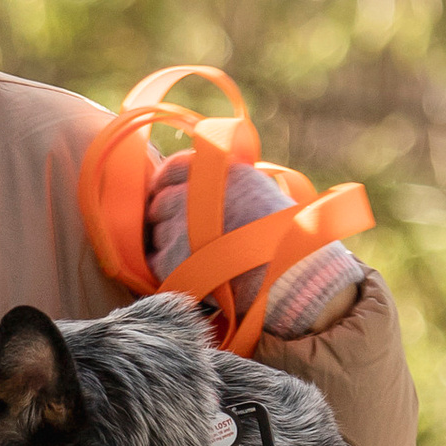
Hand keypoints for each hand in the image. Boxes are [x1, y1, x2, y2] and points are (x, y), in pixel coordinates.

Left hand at [145, 150, 362, 338]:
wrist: (290, 278)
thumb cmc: (285, 239)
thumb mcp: (259, 190)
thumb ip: (225, 184)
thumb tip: (200, 185)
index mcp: (219, 173)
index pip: (174, 167)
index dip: (169, 183)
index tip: (174, 195)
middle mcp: (195, 194)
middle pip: (160, 200)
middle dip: (168, 215)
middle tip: (189, 235)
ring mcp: (179, 226)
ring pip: (157, 231)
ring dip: (169, 242)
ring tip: (200, 257)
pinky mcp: (170, 259)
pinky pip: (155, 259)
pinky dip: (168, 267)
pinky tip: (194, 271)